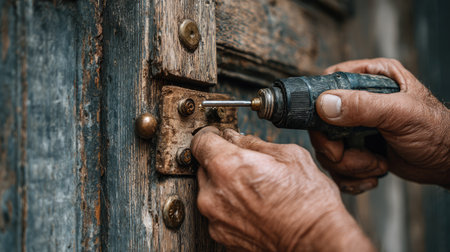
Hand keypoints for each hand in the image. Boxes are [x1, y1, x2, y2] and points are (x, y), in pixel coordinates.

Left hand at [191, 127, 373, 250]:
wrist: (316, 242)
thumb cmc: (309, 203)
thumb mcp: (289, 156)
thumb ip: (254, 143)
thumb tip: (238, 138)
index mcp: (227, 166)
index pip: (201, 141)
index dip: (211, 134)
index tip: (218, 135)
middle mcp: (214, 193)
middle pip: (204, 166)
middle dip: (221, 161)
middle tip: (245, 164)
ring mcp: (215, 217)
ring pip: (210, 190)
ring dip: (224, 185)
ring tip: (254, 189)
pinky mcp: (221, 235)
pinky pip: (217, 212)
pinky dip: (229, 206)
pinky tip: (253, 206)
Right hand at [309, 58, 449, 193]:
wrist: (446, 163)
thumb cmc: (436, 132)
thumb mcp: (401, 114)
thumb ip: (363, 106)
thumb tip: (325, 104)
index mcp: (371, 77)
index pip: (329, 82)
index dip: (321, 105)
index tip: (327, 128)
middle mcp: (359, 99)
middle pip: (321, 122)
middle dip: (335, 148)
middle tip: (352, 158)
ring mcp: (355, 126)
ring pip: (327, 147)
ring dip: (348, 165)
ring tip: (376, 166)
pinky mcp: (355, 148)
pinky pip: (336, 164)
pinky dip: (350, 176)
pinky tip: (373, 175)